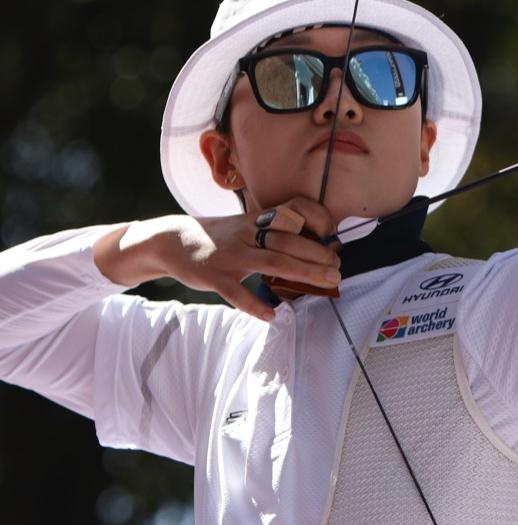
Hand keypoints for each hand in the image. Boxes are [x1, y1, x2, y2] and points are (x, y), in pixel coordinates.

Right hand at [93, 197, 340, 321]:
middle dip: (318, 254)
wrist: (172, 241)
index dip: (316, 218)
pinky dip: (254, 304)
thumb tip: (317, 248)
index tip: (333, 233)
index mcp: (258, 220)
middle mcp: (248, 234)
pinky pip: (236, 292)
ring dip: (303, 273)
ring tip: (326, 283)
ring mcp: (231, 255)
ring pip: (272, 261)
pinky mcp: (213, 276)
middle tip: (338, 269)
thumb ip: (276, 235)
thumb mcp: (248, 227)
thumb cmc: (222, 237)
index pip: (293, 209)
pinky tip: (273, 315)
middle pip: (290, 240)